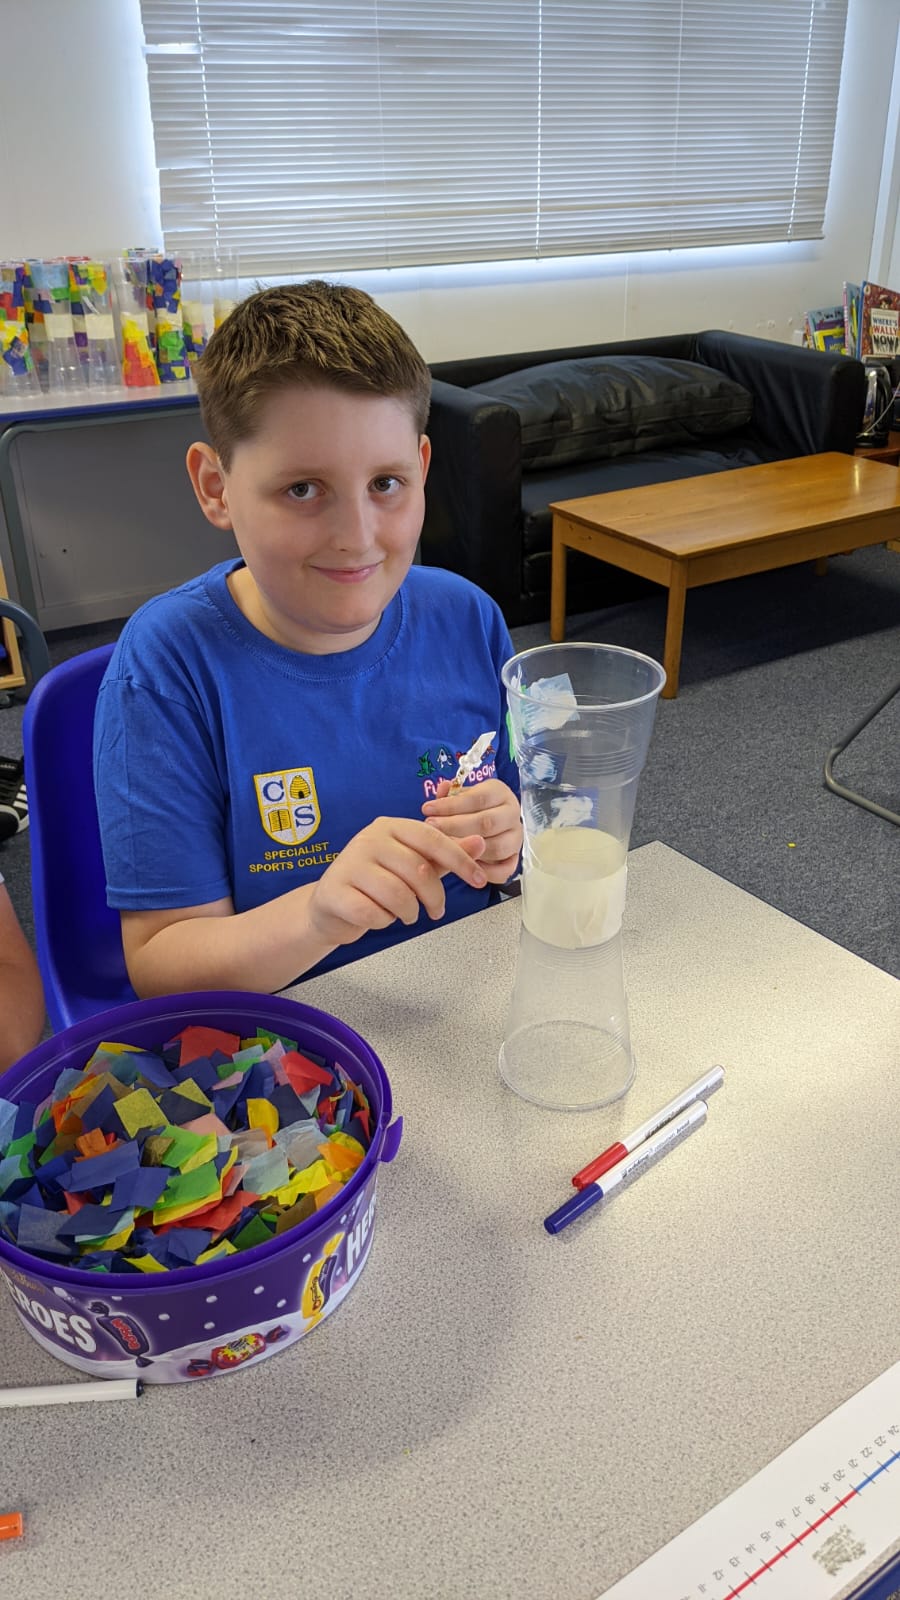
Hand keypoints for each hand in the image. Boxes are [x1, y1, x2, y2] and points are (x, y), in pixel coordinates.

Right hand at [307, 816, 488, 947]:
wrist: (331, 906)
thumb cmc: (377, 884)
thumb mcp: (413, 865)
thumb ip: (445, 855)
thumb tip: (480, 842)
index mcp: (391, 826)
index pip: (433, 838)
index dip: (460, 860)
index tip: (480, 880)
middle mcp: (369, 839)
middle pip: (418, 870)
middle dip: (434, 897)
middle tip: (435, 911)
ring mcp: (349, 864)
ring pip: (398, 895)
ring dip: (409, 912)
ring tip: (405, 914)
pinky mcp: (335, 892)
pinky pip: (374, 913)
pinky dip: (383, 922)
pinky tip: (379, 917)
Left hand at [421, 778, 521, 883]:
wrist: (487, 823)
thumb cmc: (469, 808)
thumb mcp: (459, 797)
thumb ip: (449, 796)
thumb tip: (443, 787)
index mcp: (500, 793)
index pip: (478, 798)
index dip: (451, 805)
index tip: (427, 809)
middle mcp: (512, 814)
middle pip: (487, 822)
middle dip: (455, 827)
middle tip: (431, 828)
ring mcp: (516, 838)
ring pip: (496, 847)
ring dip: (468, 850)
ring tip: (443, 848)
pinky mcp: (514, 859)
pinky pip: (503, 870)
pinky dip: (483, 871)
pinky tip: (462, 866)